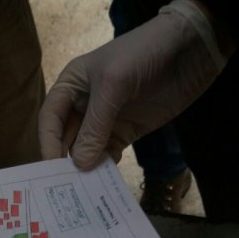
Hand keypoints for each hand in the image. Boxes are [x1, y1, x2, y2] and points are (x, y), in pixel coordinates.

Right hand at [39, 0, 227, 169]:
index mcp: (71, 85)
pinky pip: (108, 154)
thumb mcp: (113, 84)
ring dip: (85, 167)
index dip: (48, 143)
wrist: (190, 49)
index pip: (50, 119)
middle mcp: (83, 105)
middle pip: (65, 139)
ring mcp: (105, 120)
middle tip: (67, 187)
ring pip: (86, 150)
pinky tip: (106, 179)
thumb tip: (79, 164)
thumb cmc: (143, 54)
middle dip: (65, 160)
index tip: (53, 169)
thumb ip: (95, 125)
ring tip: (86, 188)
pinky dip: (105, 167)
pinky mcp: (126, 132)